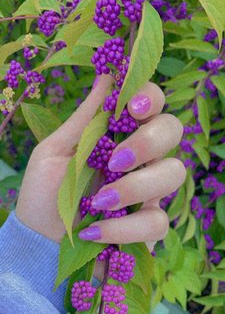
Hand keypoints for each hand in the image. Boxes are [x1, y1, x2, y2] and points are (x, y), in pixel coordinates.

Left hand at [16, 75, 185, 253]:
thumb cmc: (45, 193)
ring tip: (98, 201)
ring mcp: (148, 192)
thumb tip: (107, 73)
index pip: (151, 104)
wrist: (39, 240)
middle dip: (148, 142)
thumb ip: (84, 118)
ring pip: (174, 174)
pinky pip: (157, 222)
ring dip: (136, 187)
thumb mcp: (55, 152)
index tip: (131, 107)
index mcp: (119, 135)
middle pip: (173, 131)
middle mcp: (140, 159)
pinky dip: (124, 228)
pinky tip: (94, 230)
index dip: (150, 98)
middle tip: (114, 160)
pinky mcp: (148, 227)